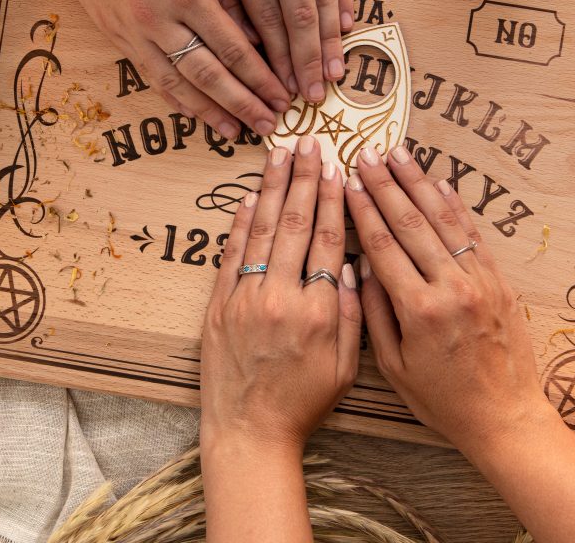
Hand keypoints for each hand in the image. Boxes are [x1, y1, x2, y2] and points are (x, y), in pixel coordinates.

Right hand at [44, 0, 289, 138]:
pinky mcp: (112, 32)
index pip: (233, 48)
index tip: (283, 96)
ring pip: (177, 84)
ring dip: (209, 112)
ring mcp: (131, 29)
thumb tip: (256, 35)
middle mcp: (158, 18)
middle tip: (270, 124)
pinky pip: (150, 75)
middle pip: (209, 75)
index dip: (260, 77)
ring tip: (236, 132)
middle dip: (243, 103)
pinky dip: (174, 97)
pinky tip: (194, 111)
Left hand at [200, 136, 360, 452]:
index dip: (335, 199)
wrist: (250, 433)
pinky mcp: (219, 306)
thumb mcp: (345, 368)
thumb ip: (354, 315)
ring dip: (274, 187)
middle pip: (297, 224)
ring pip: (263, 230)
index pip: (331, 240)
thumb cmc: (303, 405)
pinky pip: (232, 255)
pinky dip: (241, 223)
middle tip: (312, 142)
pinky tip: (251, 195)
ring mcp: (246, 299)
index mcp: (320, 311)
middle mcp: (282, 298)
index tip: (339, 168)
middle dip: (306, 178)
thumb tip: (356, 265)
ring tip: (281, 153)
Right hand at [343, 145, 551, 455]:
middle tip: (367, 154)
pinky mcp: (499, 282)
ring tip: (399, 154)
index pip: (383, 246)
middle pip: (412, 224)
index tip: (349, 181)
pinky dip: (456, 206)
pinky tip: (440, 183)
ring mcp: (479, 281)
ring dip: (419, 183)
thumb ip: (375, 313)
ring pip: (444, 220)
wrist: (505, 417)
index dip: (363, 210)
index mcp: (419, 310)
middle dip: (386, 185)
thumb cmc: (443, 401)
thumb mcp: (394, 368)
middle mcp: (451, 287)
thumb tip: (361, 267)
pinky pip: (474, 235)